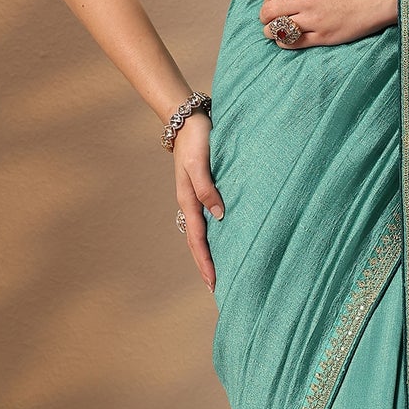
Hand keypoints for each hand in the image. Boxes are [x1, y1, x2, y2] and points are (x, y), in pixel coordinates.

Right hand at [172, 111, 222, 290]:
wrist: (188, 120)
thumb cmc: (196, 139)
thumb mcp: (200, 163)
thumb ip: (207, 188)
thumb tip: (220, 216)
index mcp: (188, 200)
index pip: (199, 239)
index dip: (206, 262)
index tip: (214, 282)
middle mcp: (191, 203)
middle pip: (197, 242)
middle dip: (205, 265)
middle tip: (215, 288)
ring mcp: (195, 198)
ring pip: (201, 233)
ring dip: (207, 253)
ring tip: (217, 272)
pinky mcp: (202, 190)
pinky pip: (206, 220)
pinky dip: (211, 235)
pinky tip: (220, 240)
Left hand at [259, 0, 397, 48]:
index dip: (267, 2)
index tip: (269, 6)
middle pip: (270, 12)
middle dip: (265, 17)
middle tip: (266, 21)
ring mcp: (314, 20)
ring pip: (279, 29)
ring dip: (271, 32)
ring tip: (273, 32)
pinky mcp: (324, 36)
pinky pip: (295, 43)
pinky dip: (285, 42)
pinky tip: (286, 40)